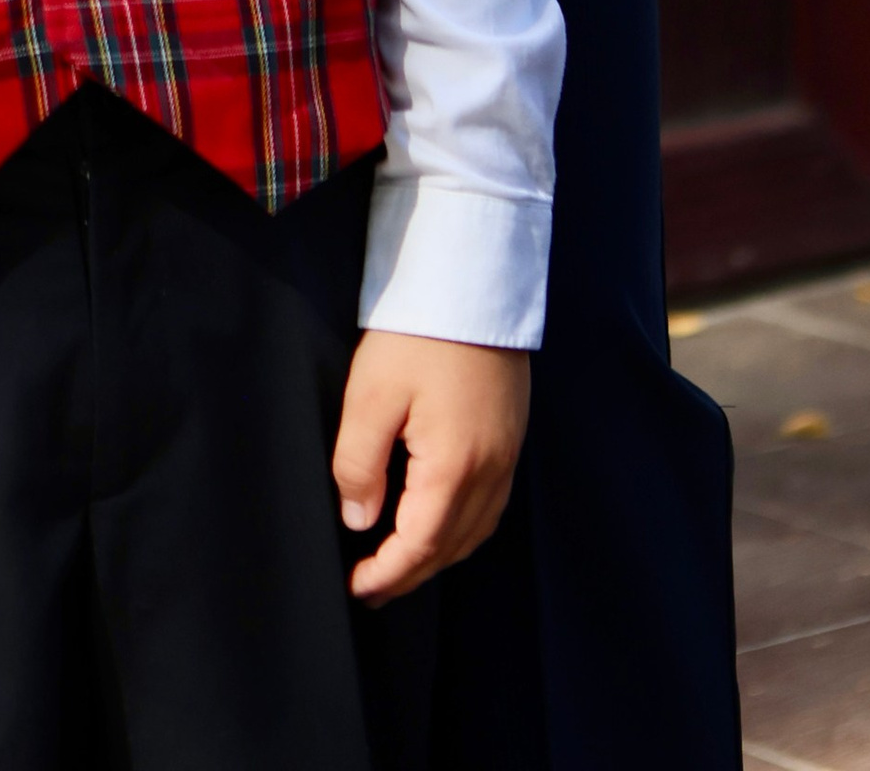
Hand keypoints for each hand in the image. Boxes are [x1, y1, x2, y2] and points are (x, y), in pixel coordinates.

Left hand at [333, 332, 529, 600]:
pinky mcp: (511, 432)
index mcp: (454, 467)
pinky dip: (463, 527)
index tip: (357, 589)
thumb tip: (359, 519)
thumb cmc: (418, 333)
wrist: (473, 279)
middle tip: (373, 589)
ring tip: (402, 562)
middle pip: (451, 547)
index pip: (420, 546)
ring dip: (439, 554)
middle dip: (411, 574)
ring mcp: (507, 451)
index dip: (387, 575)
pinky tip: (441, 518)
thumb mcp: (370, 394)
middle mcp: (490, 469)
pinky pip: (491, 503)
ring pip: (476, 529)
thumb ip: (360, 464)